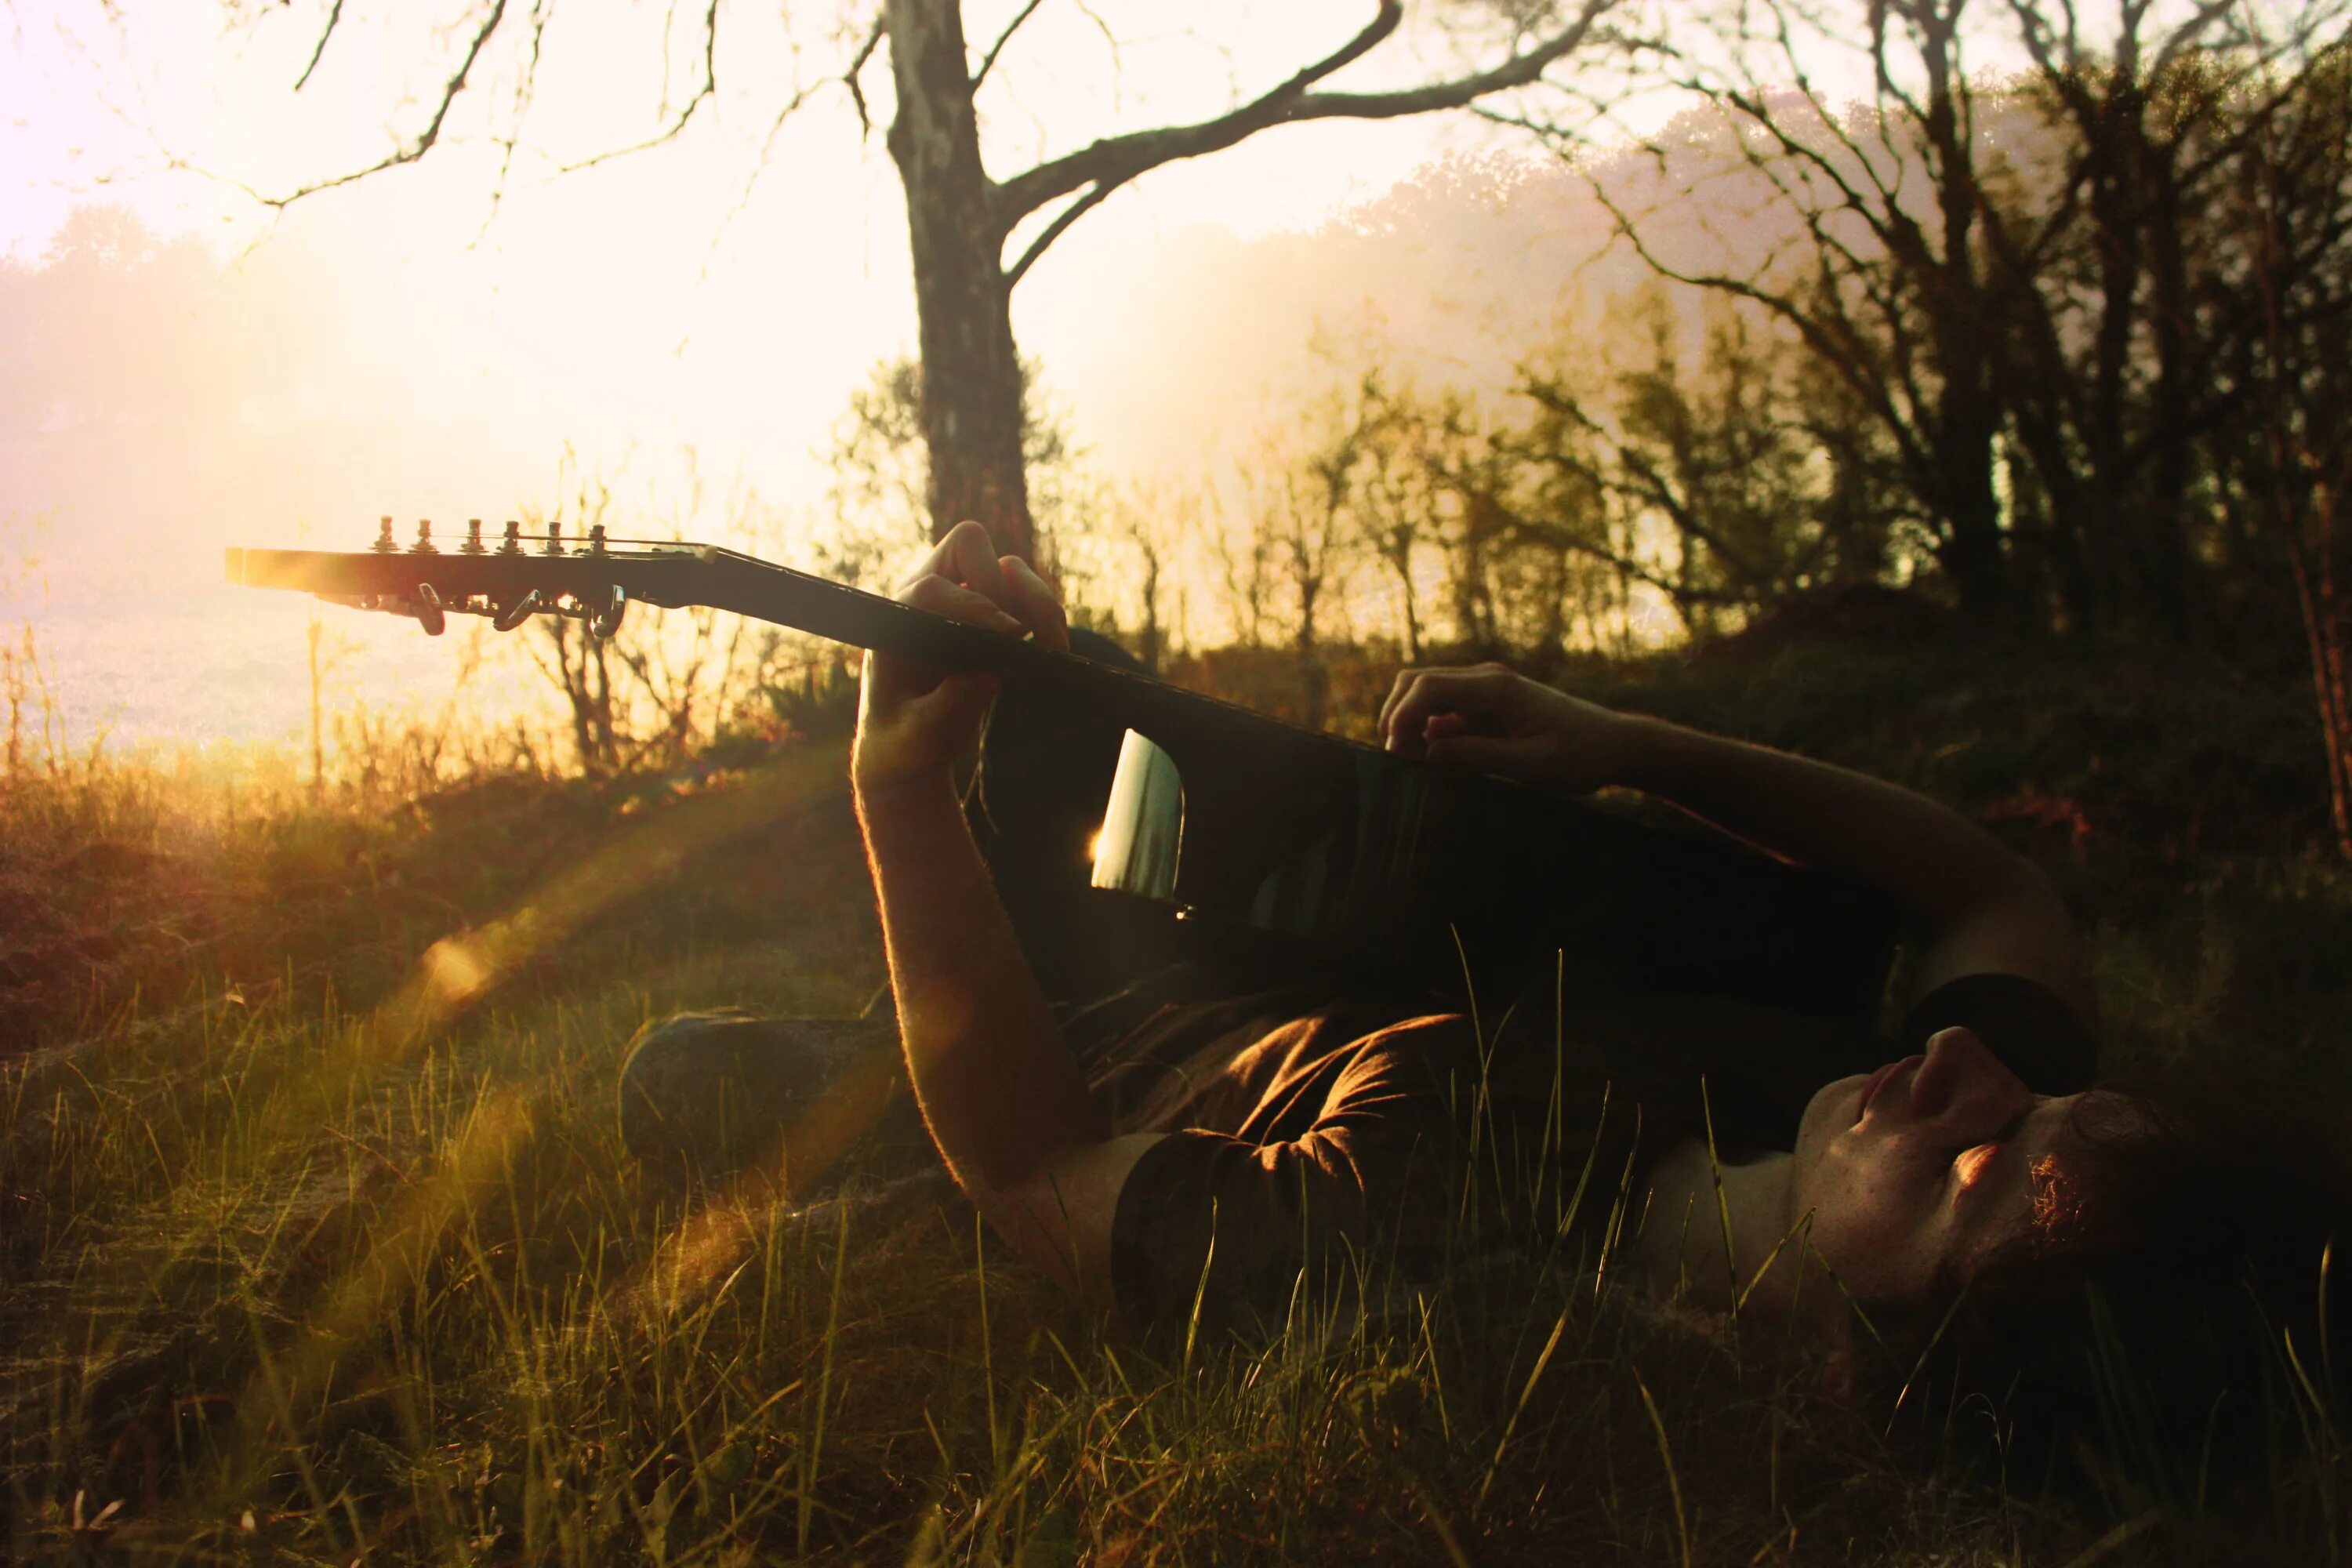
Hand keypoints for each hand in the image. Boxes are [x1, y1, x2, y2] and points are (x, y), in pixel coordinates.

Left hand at [853, 520, 1068, 800]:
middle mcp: (931, 596)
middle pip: (969, 543)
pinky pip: (1031, 595)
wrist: (912, 744)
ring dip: (1038, 600)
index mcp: (899, 619)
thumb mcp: (919, 737)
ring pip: (1010, 567)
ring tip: (1054, 649)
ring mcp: (966, 600)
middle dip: (1000, 583)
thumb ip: (947, 709)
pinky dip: (1049, 616)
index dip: (972, 604)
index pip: (931, 587)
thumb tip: (990, 677)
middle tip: (1016, 636)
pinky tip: (1055, 652)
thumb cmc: (904, 740)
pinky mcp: (997, 616)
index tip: (1009, 635)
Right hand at [1377, 662, 1647, 791]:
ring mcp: (1487, 690)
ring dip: (1410, 723)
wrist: (1616, 745)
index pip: (1428, 687)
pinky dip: (1429, 730)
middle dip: (1397, 717)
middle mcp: (1487, 679)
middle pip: (1418, 682)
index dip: (1401, 716)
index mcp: (1497, 687)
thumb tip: (1426, 751)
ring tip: (1411, 762)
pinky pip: (1446, 710)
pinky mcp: (1489, 705)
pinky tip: (1434, 760)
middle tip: (1396, 759)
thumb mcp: (1530, 764)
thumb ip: (1478, 755)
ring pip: (1427, 694)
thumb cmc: (1580, 755)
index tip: (1395, 752)